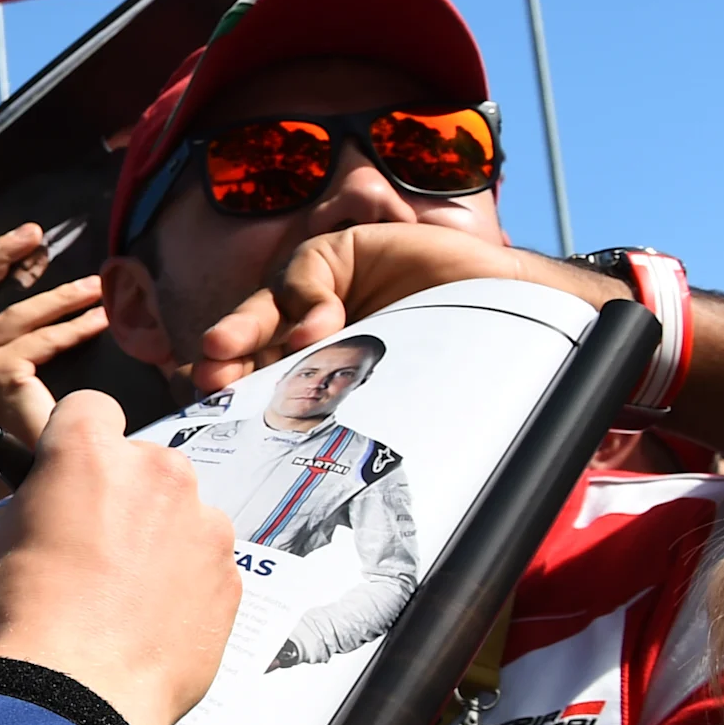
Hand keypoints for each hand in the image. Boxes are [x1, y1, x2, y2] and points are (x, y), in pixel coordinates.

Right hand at [0, 222, 112, 479]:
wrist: (19, 492)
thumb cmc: (21, 450)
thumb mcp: (7, 392)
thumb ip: (16, 359)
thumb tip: (50, 321)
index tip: (26, 245)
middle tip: (36, 234)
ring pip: (21, 314)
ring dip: (64, 296)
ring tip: (99, 287)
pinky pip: (44, 340)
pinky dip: (76, 327)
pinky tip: (101, 321)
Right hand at [0, 392, 235, 724]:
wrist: (72, 701)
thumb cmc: (21, 623)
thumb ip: (23, 512)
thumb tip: (36, 515)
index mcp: (89, 453)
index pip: (90, 407)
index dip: (75, 439)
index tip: (67, 471)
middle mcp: (157, 475)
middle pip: (142, 463)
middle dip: (120, 494)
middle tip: (88, 547)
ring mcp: (203, 527)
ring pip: (179, 514)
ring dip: (156, 539)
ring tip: (120, 596)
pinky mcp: (230, 579)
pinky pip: (203, 565)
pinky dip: (181, 585)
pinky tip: (146, 623)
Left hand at [189, 222, 602, 392]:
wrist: (517, 313)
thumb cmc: (457, 368)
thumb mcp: (385, 398)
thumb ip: (339, 413)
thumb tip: (293, 473)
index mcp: (310, 368)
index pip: (252, 377)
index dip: (226, 391)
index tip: (206, 408)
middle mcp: (306, 328)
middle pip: (246, 340)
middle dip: (223, 356)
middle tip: (208, 373)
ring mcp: (320, 287)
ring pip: (266, 307)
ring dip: (250, 329)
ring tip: (252, 351)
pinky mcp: (340, 252)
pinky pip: (305, 274)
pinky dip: (306, 300)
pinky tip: (322, 323)